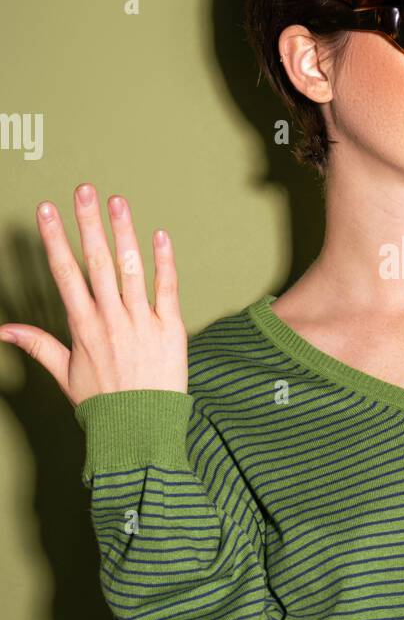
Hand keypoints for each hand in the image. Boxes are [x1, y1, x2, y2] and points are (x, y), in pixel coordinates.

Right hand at [0, 184, 187, 405]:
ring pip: (130, 269)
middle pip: (97, 262)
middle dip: (88, 223)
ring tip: (117, 201)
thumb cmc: (104, 403)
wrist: (141, 430)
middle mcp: (110, 319)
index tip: (47, 210)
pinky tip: (160, 234)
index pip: (65, 274)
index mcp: (83, 327)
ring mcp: (141, 322)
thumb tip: (2, 329)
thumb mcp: (64, 374)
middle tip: (84, 189)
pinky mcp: (171, 329)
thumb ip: (37, 344)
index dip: (55, 240)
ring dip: (124, 232)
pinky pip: (167, 288)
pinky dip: (164, 261)